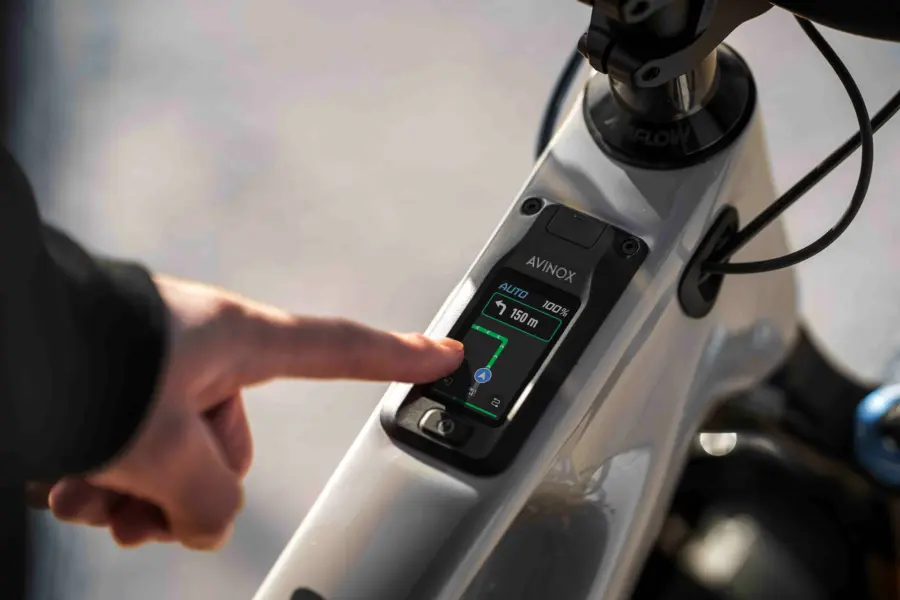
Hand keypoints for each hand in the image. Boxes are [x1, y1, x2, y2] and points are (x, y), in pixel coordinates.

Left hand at [37, 274, 462, 549]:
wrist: (3, 339)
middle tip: (140, 511)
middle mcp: (202, 350)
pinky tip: (68, 485)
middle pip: (231, 444)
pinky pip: (136, 447)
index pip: (339, 349)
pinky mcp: (115, 385)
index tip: (446, 353)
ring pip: (176, 456)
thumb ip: (211, 500)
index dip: (399, 355)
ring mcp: (157, 369)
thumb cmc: (81, 361)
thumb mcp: (163, 449)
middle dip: (183, 490)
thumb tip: (208, 523)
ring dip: (135, 495)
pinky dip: (106, 477)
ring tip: (89, 498)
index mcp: (236, 339)